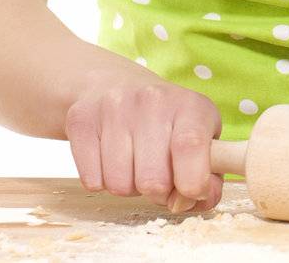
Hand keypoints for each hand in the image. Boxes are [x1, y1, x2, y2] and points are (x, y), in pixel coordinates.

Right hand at [64, 72, 224, 214]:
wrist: (113, 86)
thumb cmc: (167, 125)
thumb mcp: (202, 142)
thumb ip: (208, 180)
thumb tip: (186, 202)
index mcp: (190, 106)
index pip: (192, 147)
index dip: (193, 183)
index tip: (190, 192)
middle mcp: (152, 100)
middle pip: (153, 181)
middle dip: (157, 192)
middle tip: (158, 174)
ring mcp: (114, 107)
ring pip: (119, 186)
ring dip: (128, 187)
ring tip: (133, 163)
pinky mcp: (81, 119)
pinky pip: (92, 180)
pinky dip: (102, 181)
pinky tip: (110, 159)